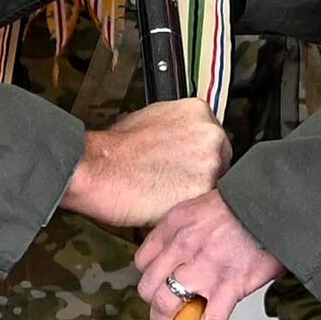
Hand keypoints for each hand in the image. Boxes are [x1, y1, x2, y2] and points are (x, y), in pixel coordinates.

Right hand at [58, 99, 231, 227]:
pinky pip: (204, 204)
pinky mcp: (203, 190)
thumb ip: (179, 126)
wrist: (99, 169)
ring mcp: (210, 161)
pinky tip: (167, 202)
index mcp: (199, 111)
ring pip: (216, 184)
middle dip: (202, 173)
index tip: (187, 165)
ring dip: (197, 192)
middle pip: (222, 160)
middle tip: (175, 181)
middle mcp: (210, 133)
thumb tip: (186, 137)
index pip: (215, 138)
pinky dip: (190, 208)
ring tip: (168, 192)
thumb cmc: (117, 149)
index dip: (199, 156)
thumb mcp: (151, 119)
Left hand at [136, 190, 285, 319]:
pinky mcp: (228, 286)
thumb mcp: (202, 206)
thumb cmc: (244, 206)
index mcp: (175, 224)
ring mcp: (204, 268)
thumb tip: (181, 252)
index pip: (143, 259)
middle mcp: (183, 246)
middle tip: (162, 307)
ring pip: (167, 304)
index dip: (148, 275)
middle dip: (153, 301)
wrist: (274, 205)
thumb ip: (187, 229)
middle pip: (148, 285)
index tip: (155, 282)